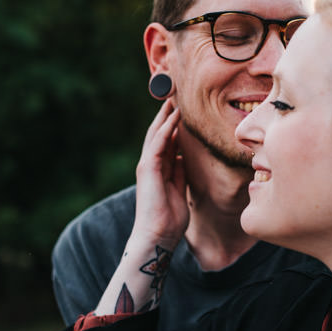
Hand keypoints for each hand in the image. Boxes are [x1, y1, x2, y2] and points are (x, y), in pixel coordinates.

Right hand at [131, 99, 188, 247]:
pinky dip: (166, 128)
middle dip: (167, 114)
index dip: (172, 124)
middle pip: (159, 133)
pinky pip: (158, 143)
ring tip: (174, 98)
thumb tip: (184, 157)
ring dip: (165, 115)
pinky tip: (175, 116)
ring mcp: (147, 165)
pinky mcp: (148, 169)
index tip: (182, 109)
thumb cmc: (169, 218)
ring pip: (156, 133)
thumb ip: (180, 173)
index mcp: (159, 169)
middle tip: (175, 95)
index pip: (165, 141)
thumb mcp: (179, 189)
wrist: (158, 235)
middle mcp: (151, 164)